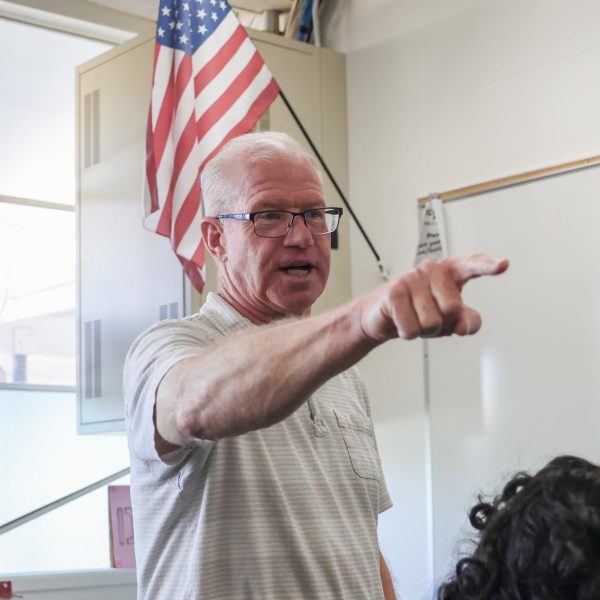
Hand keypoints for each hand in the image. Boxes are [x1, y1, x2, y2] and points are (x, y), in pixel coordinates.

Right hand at [358, 254, 508, 342]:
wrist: (382, 315)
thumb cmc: (419, 311)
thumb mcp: (450, 319)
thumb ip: (468, 321)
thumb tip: (463, 326)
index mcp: (448, 271)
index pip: (472, 265)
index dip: (487, 266)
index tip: (503, 264)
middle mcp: (430, 269)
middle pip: (453, 309)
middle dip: (442, 323)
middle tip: (429, 317)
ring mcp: (411, 278)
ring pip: (432, 322)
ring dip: (424, 330)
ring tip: (415, 319)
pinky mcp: (394, 292)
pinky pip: (412, 328)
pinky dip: (408, 333)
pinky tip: (402, 322)